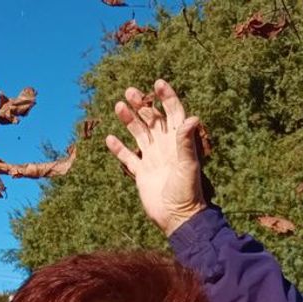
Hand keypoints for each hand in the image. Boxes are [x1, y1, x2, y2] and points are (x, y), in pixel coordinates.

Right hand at [105, 80, 206, 235]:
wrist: (177, 218)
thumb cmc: (187, 192)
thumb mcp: (187, 166)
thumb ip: (186, 142)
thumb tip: (192, 117)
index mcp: (178, 142)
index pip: (173, 113)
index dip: (167, 98)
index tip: (157, 83)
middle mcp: (165, 147)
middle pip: (152, 119)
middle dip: (142, 104)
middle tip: (130, 91)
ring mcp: (153, 158)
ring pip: (139, 134)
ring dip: (129, 120)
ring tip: (118, 106)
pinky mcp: (142, 172)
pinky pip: (128, 157)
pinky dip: (119, 148)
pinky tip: (110, 138)